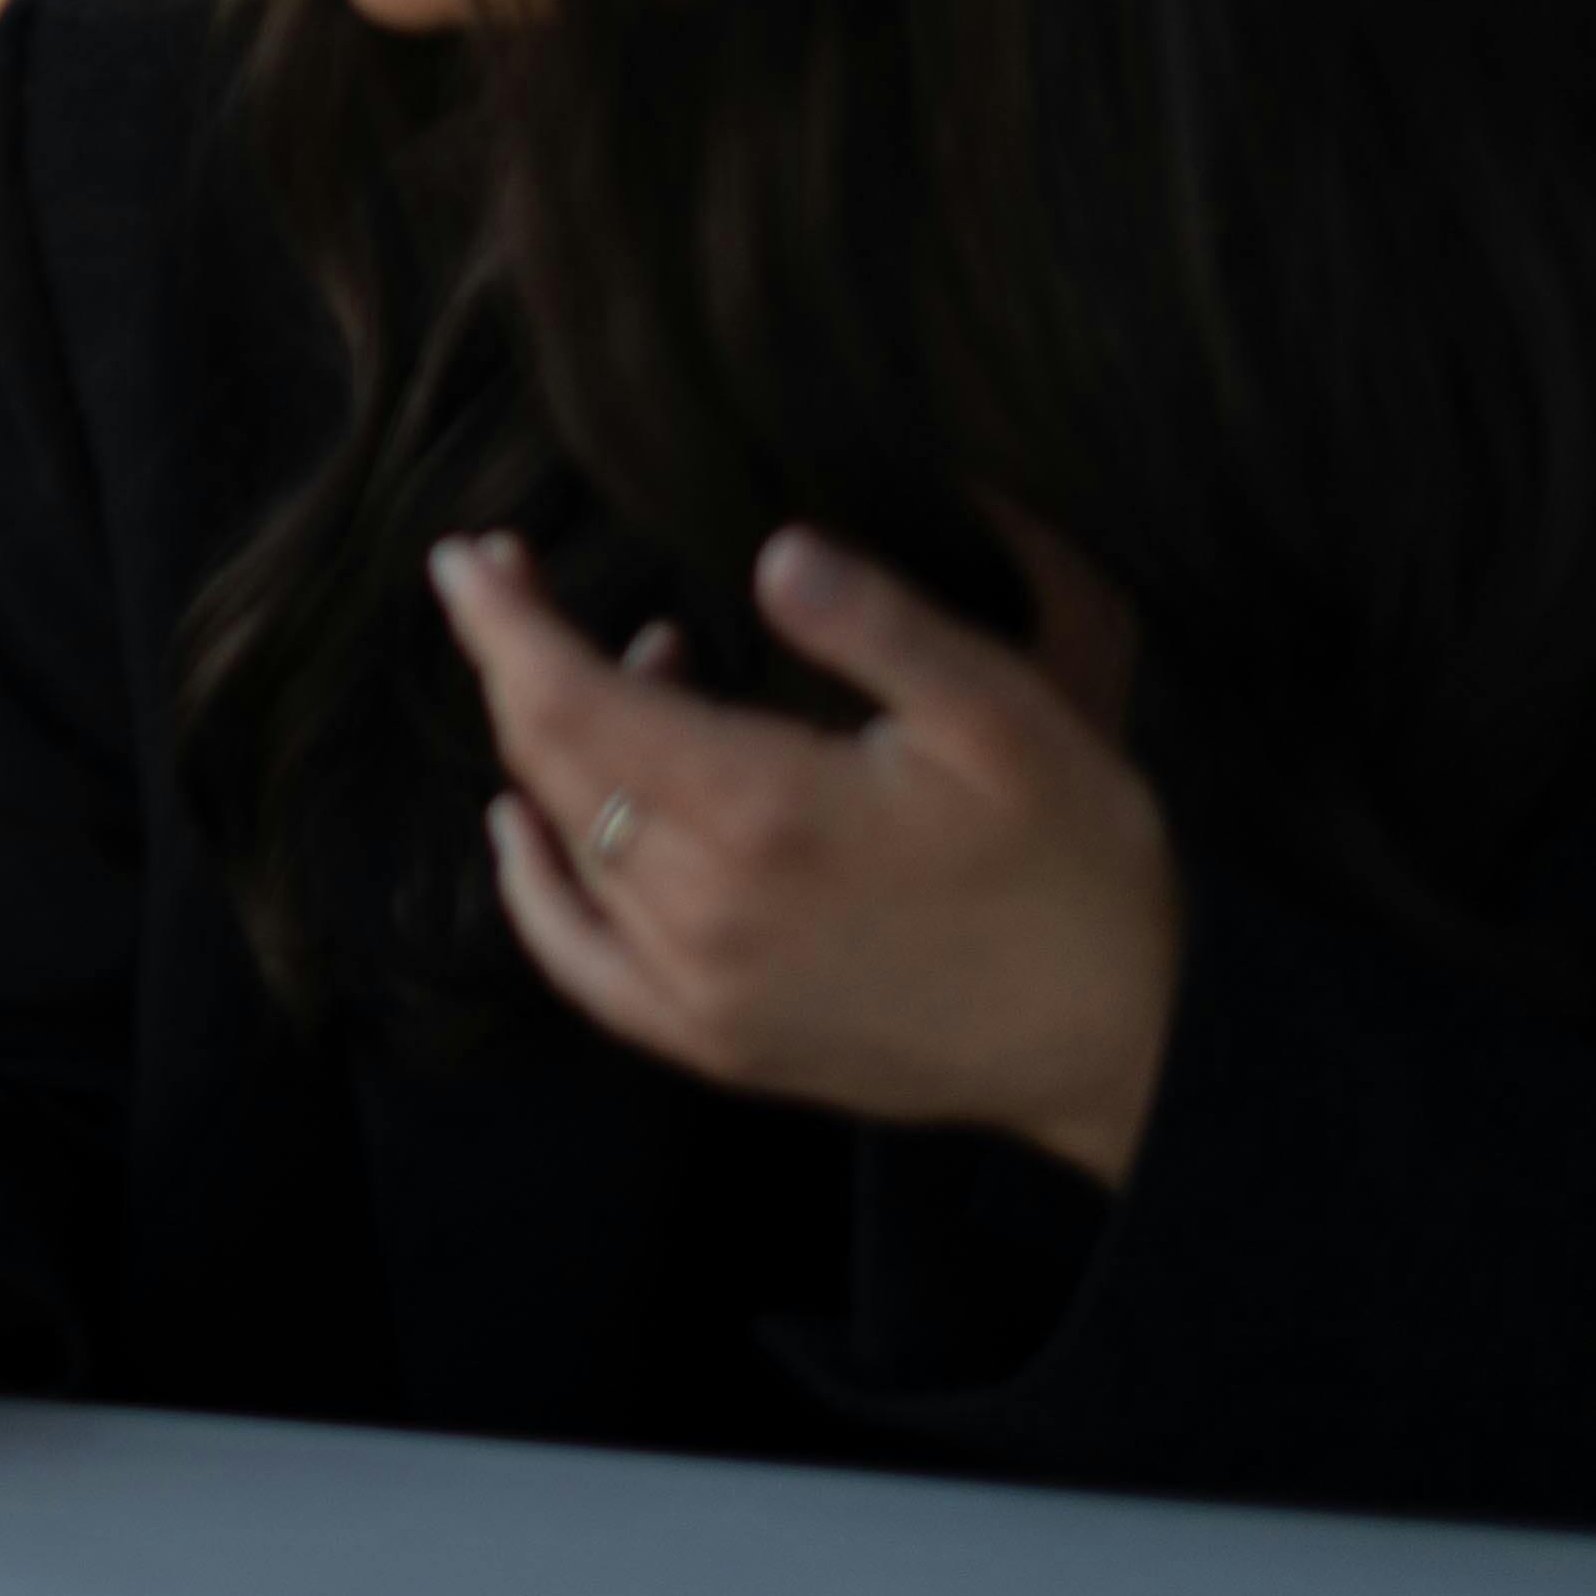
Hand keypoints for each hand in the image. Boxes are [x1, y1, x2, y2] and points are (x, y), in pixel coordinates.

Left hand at [433, 521, 1181, 1186]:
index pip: (572, 700)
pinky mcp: (721, 1043)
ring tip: (627, 668)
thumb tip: (772, 552)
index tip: (468, 554)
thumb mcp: (1000, 711)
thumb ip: (875, 624)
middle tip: (512, 580)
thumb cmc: (1077, 859)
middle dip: (513, 662)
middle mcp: (708, 911)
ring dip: (557, 749)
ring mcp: (706, 990)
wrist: (1127, 1033)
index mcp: (765, 812)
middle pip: (553, 764)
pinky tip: (529, 830)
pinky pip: (581, 963)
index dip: (505, 621)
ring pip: (570, 846)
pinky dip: (536, 888)